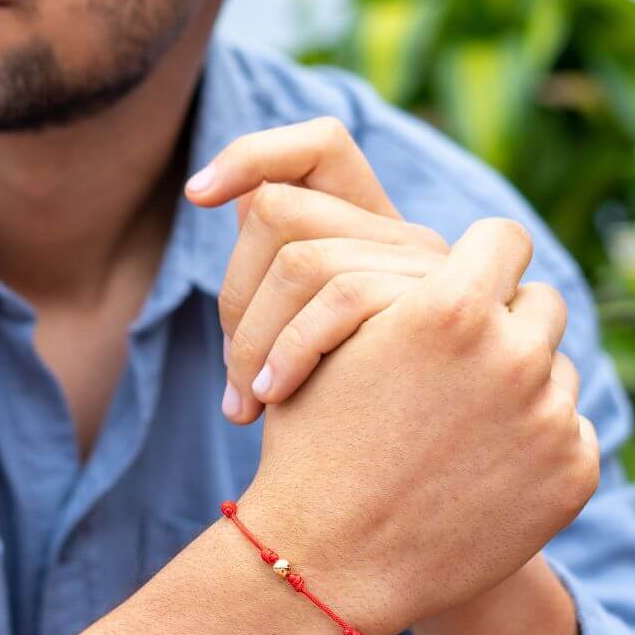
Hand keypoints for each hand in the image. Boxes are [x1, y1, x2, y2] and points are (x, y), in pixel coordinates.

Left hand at [185, 117, 447, 424]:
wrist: (428, 489)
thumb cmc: (358, 422)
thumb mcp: (314, 350)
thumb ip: (283, 269)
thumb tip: (243, 199)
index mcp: (377, 232)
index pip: (320, 145)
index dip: (252, 154)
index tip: (197, 195)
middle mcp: (407, 240)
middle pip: (280, 208)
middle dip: (231, 293)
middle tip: (235, 375)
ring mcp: (426, 273)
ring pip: (300, 256)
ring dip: (247, 337)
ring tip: (244, 403)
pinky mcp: (437, 313)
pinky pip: (338, 296)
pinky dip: (282, 350)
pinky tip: (268, 403)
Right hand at [236, 217, 599, 634]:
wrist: (327, 564)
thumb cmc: (310, 448)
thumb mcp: (331, 348)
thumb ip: (395, 292)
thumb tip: (446, 266)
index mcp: (450, 307)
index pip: (502, 239)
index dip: (479, 257)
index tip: (463, 281)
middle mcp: (515, 354)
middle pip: (539, 301)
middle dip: (504, 321)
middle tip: (459, 359)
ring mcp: (551, 418)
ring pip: (557, 366)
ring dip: (520, 380)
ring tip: (460, 421)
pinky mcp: (573, 474)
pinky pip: (569, 429)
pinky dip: (534, 441)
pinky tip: (478, 468)